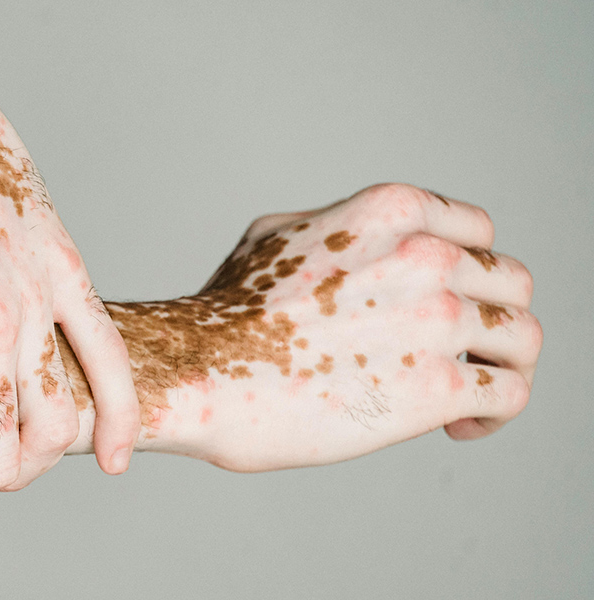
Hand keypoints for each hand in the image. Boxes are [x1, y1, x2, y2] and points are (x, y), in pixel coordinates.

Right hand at [137, 184, 540, 470]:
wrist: (198, 372)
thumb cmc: (223, 311)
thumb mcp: (275, 235)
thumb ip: (336, 229)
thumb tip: (357, 247)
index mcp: (393, 210)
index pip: (479, 232)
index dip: (466, 272)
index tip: (445, 305)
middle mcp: (427, 257)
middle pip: (512, 284)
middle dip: (489, 319)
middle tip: (458, 353)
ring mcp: (437, 321)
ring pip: (523, 339)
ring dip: (501, 366)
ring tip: (468, 394)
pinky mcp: (438, 388)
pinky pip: (509, 394)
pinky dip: (492, 414)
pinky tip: (456, 426)